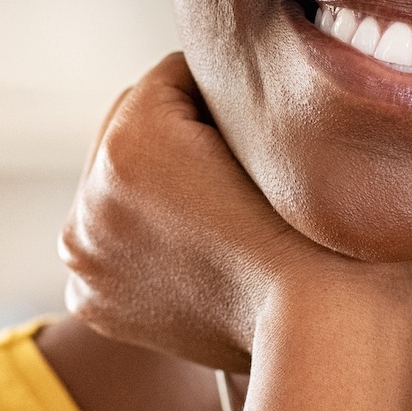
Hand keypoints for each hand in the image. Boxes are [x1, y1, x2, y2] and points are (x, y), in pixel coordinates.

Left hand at [60, 51, 395, 373]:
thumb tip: (207, 85)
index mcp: (130, 141)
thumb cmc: (322, 232)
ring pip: (118, 186)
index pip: (170, 77)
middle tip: (232, 160)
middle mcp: (90, 197)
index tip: (252, 119)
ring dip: (155, 186)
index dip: (220, 92)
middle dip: (175, 134)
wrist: (325, 333)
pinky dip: (143, 241)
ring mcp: (85, 255)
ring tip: (215, 208)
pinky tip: (194, 249)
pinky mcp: (93, 300)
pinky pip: (113, 242)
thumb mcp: (279, 129)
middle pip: (131, 128)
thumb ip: (230, 96)